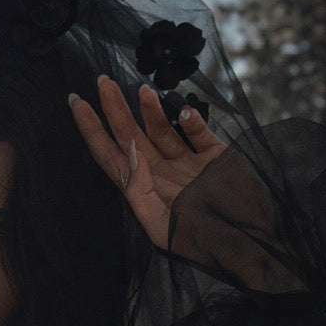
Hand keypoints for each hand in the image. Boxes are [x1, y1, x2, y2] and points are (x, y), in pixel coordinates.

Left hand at [69, 76, 226, 252]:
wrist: (250, 245)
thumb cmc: (202, 242)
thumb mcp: (161, 228)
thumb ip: (141, 193)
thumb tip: (131, 154)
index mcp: (142, 188)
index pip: (108, 153)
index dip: (90, 129)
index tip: (76, 101)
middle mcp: (160, 171)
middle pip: (130, 134)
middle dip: (114, 108)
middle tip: (102, 81)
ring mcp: (187, 161)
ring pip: (162, 129)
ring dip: (151, 110)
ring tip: (143, 92)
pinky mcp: (214, 156)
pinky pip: (199, 132)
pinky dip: (192, 121)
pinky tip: (184, 113)